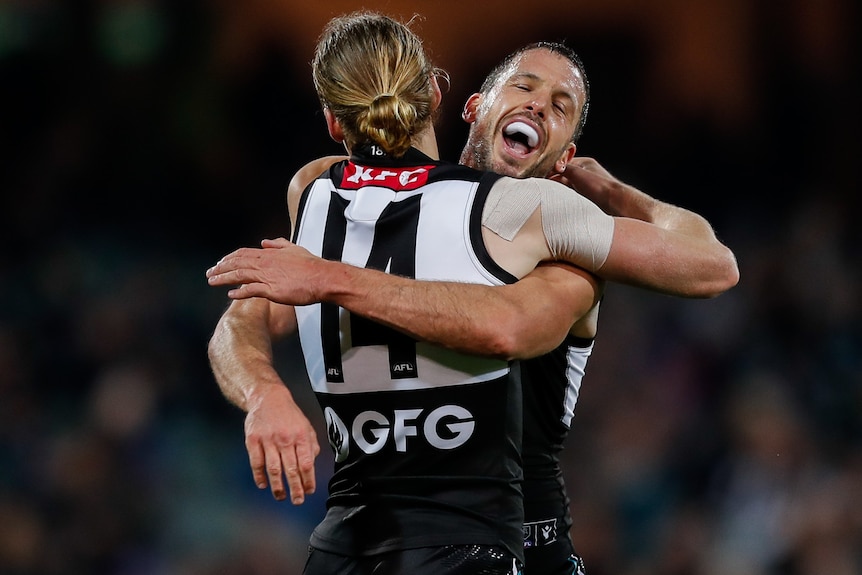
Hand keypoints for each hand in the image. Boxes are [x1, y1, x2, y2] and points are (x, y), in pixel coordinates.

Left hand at [206, 238, 325, 304]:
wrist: (322, 278)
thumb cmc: (311, 265)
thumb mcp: (294, 249)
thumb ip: (278, 244)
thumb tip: (266, 242)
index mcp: (269, 254)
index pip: (243, 253)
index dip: (229, 258)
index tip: (221, 262)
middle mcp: (265, 263)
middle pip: (236, 263)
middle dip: (220, 268)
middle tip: (210, 272)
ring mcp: (267, 277)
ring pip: (239, 275)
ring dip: (223, 278)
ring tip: (212, 281)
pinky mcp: (271, 290)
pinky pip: (250, 290)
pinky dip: (239, 292)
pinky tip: (230, 294)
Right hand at [244, 384, 320, 503]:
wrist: (267, 397)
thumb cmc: (289, 414)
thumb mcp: (306, 425)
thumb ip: (311, 445)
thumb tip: (313, 464)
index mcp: (300, 436)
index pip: (306, 463)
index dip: (308, 479)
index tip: (309, 491)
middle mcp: (285, 439)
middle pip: (291, 469)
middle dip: (295, 488)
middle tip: (297, 500)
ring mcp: (267, 440)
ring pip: (273, 468)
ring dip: (277, 486)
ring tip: (281, 497)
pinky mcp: (252, 440)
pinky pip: (256, 462)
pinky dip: (259, 476)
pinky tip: (263, 485)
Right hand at [550, 157, 623, 215]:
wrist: (614, 203)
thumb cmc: (601, 186)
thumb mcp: (577, 173)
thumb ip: (563, 168)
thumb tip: (552, 166)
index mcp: (585, 163)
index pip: (564, 162)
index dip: (553, 168)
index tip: (544, 173)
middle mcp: (586, 173)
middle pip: (564, 174)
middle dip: (555, 178)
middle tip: (546, 183)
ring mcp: (586, 185)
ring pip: (567, 185)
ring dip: (560, 188)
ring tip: (552, 191)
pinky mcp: (586, 196)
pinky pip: (571, 194)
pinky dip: (565, 195)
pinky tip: (561, 198)